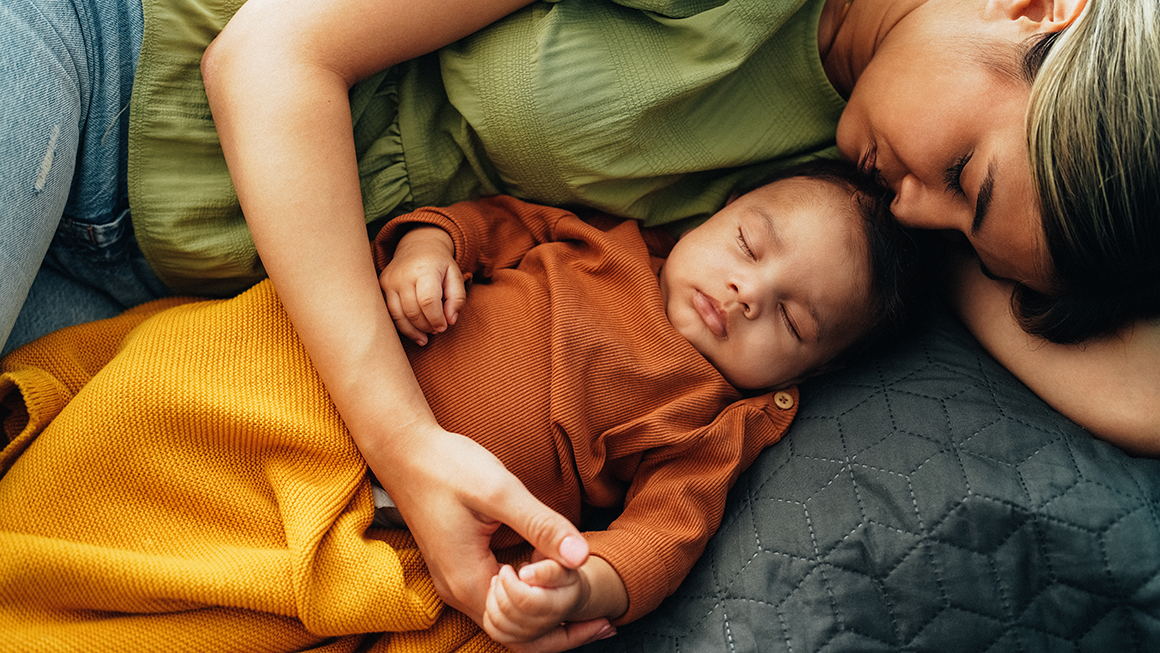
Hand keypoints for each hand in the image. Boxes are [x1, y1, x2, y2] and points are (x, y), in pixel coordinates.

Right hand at [369, 426, 609, 649]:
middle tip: (606, 621)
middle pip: (515, 634)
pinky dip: (529, 599)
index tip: (601, 614)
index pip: (522, 631)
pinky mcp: (460, 567)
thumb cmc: (448, 467)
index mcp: (468, 580)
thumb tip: (582, 557)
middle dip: (560, 631)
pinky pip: (498, 600)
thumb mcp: (500, 493)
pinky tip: (554, 579)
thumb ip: (542, 525)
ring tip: (587, 606)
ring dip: (545, 615)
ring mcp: (456, 581)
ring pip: (507, 620)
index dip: (563, 627)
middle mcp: (459, 591)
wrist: (405, 450)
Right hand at [379, 226, 466, 344]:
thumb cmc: (439, 264)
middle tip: (437, 330)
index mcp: (424, 269)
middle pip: (413, 311)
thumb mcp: (455, 275)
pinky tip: (415, 333)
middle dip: (426, 326)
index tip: (444, 327)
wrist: (417, 245)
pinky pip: (390, 314)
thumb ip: (457, 298)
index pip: (428, 301)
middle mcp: (403, 275)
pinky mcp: (382, 287)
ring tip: (426, 337)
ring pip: (398, 316)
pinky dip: (403, 327)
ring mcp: (389, 281)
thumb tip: (450, 320)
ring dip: (414, 331)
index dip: (436, 318)